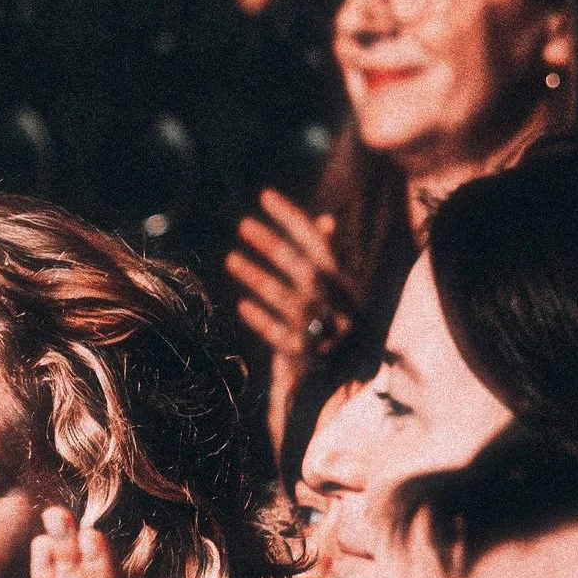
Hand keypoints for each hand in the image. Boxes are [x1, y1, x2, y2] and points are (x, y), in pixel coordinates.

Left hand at [223, 188, 349, 373]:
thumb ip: (329, 259)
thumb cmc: (336, 325)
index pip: (317, 242)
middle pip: (301, 268)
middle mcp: (336, 305)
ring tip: (231, 259)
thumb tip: (325, 221)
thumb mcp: (339, 292)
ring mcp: (321, 332)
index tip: (266, 195)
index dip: (291, 217)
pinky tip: (243, 305)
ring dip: (256, 277)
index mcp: (346, 284)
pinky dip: (262, 319)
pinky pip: (279, 335)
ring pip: (285, 299)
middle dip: (271, 243)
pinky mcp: (306, 358)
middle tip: (244, 224)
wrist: (346, 381)